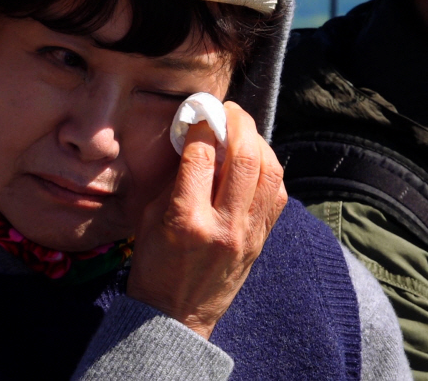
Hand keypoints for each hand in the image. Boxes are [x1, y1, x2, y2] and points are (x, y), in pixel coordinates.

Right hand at [126, 101, 287, 338]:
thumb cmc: (153, 266)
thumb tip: (198, 139)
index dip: (202, 126)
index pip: (202, 156)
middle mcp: (223, 226)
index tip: (199, 113)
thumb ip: (174, 178)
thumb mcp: (149, 218)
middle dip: (238, 123)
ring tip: (244, 131)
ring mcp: (247, 235)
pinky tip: (256, 160)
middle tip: (228, 111)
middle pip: (245, 158)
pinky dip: (270, 169)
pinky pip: (278, 194)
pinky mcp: (261, 241)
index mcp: (185, 220)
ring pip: (269, 172)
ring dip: (259, 142)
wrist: (175, 316)